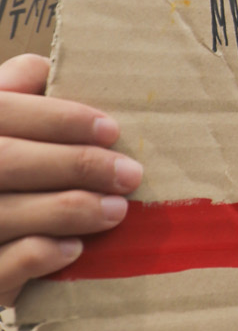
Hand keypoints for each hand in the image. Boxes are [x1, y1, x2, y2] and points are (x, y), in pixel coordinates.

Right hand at [0, 55, 142, 309]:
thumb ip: (14, 94)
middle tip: (130, 174)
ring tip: (118, 209)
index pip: (3, 110)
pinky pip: (5, 262)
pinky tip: (76, 248)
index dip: (57, 118)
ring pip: (6, 212)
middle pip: (7, 161)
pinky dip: (42, 253)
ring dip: (70, 209)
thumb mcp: (1, 129)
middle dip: (76, 164)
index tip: (111, 129)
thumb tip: (46, 67)